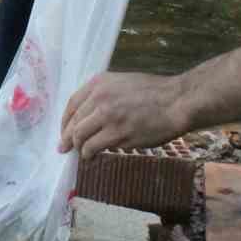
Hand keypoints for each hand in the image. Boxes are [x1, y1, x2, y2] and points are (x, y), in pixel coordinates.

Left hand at [59, 70, 189, 158]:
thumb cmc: (154, 93)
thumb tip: (88, 115)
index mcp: (100, 83)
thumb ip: (104, 95)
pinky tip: (91, 157)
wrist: (177, 101)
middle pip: (74, 122)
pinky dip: (89, 154)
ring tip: (82, 154)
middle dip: (67, 138)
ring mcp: (108, 116)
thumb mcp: (123, 83)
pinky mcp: (117, 134)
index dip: (66, 120)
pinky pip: (94, 147)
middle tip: (64, 148)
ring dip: (78, 148)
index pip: (72, 104)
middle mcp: (100, 98)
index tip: (64, 130)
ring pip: (80, 136)